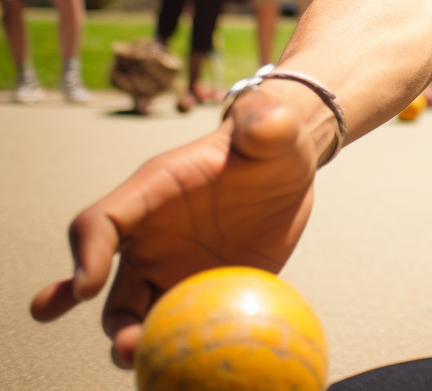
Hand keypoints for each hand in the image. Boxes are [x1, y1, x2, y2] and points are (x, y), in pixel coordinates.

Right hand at [30, 92, 316, 368]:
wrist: (289, 167)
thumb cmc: (271, 139)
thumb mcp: (273, 126)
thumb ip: (266, 123)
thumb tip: (267, 124)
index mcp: (152, 192)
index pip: (101, 222)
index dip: (86, 254)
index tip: (86, 286)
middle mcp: (151, 237)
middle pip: (106, 287)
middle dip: (107, 319)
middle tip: (128, 343)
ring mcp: (173, 269)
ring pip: (137, 316)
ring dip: (133, 343)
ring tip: (146, 363)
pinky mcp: (205, 293)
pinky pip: (185, 328)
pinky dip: (181, 351)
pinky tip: (193, 372)